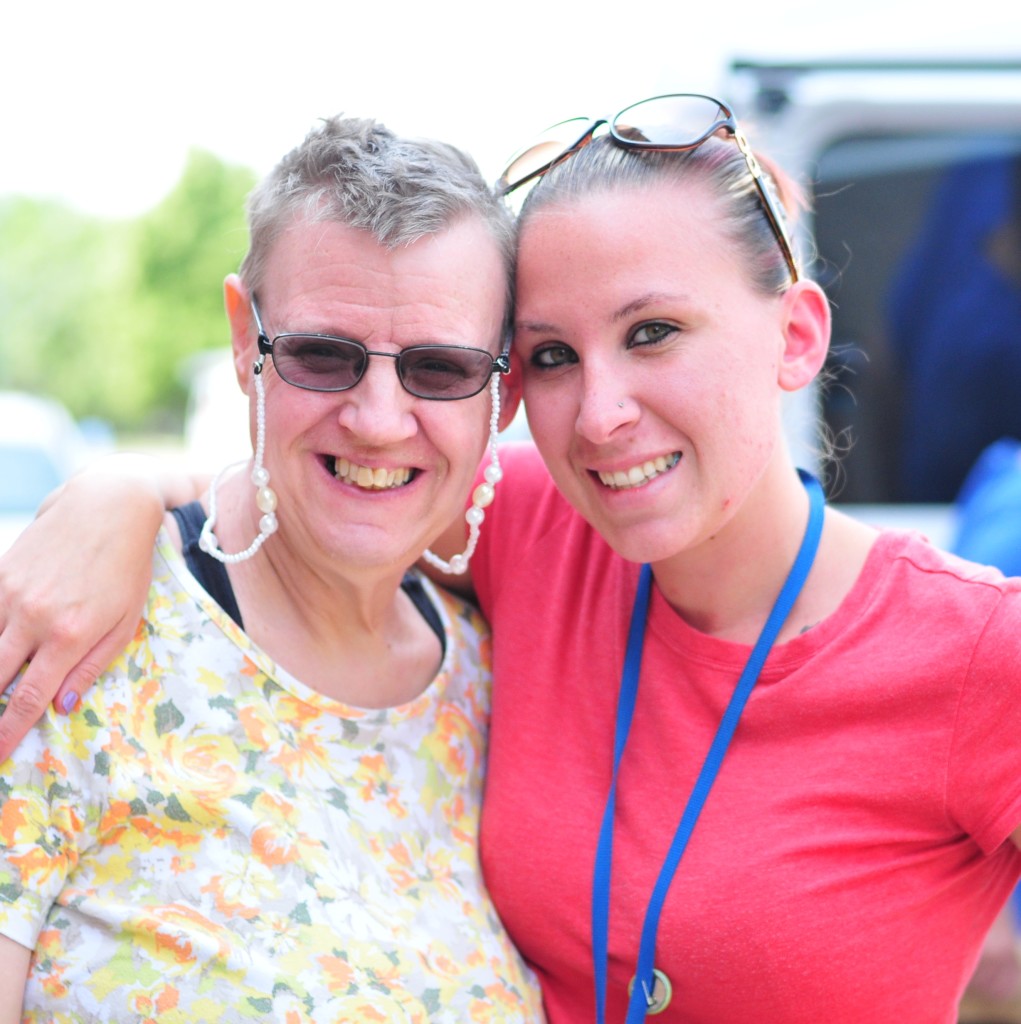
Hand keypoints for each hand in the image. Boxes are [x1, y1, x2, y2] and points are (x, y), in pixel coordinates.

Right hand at [0, 455, 184, 762]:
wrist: (107, 504)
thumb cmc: (127, 566)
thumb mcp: (126, 619)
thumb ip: (93, 664)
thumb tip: (62, 705)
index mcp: (69, 634)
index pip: (27, 698)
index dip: (6, 733)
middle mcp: (32, 617)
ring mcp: (11, 593)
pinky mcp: (0, 573)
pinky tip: (1, 647)